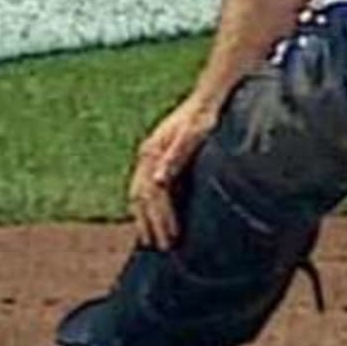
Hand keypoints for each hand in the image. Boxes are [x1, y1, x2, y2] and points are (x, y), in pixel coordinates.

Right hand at [127, 93, 222, 248]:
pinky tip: (156, 219)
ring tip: (152, 240)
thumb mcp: (194, 134)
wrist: (208, 97)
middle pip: (140, 197)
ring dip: (144, 219)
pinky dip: (148, 207)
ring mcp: (150, 156)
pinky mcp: (158, 157)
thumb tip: (157, 181)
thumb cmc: (204, 116)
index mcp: (152, 152)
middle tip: (161, 248)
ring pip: (139, 194)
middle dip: (150, 224)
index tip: (170, 239)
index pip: (152, 194)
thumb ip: (176, 156)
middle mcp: (146, 156)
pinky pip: (147, 188)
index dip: (160, 219)